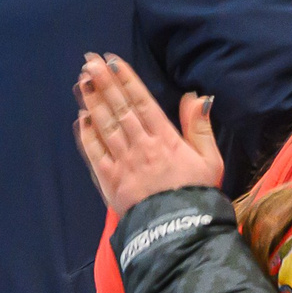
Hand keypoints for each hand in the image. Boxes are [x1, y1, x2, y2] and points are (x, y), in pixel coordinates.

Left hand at [72, 54, 222, 217]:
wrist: (177, 231)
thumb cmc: (196, 194)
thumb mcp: (209, 159)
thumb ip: (200, 127)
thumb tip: (196, 96)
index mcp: (165, 138)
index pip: (141, 102)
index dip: (126, 80)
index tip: (112, 61)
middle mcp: (141, 146)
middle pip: (119, 108)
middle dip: (103, 83)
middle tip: (89, 61)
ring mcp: (123, 162)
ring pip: (104, 125)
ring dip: (92, 102)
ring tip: (81, 81)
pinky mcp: (110, 180)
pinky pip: (95, 152)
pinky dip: (87, 133)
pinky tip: (81, 117)